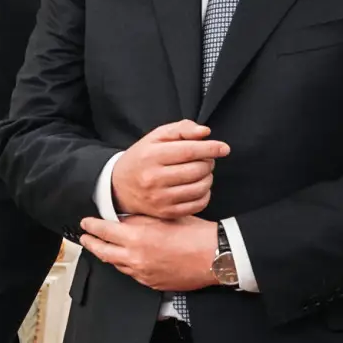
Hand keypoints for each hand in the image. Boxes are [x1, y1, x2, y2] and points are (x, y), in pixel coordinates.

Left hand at [80, 216, 218, 291]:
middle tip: (85, 238)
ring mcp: (142, 273)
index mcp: (137, 237)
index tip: (86, 223)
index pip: (103, 231)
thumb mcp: (163, 217)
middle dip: (91, 244)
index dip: (91, 226)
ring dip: (107, 256)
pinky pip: (131, 274)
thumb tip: (124, 219)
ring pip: (116, 265)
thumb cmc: (196, 234)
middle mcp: (136, 257)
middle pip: (102, 252)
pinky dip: (125, 266)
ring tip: (103, 249)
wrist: (215, 256)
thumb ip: (140, 219)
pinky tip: (126, 260)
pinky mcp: (151, 283)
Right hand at [112, 120, 229, 218]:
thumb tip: (205, 132)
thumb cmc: (142, 158)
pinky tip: (197, 186)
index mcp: (151, 156)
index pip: (189, 151)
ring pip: (200, 188)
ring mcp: (159, 198)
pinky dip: (204, 194)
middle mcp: (154, 178)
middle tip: (204, 159)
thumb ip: (181, 129)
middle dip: (208, 162)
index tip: (224, 148)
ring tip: (200, 172)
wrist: (119, 186)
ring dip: (208, 178)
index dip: (211, 148)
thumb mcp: (156, 136)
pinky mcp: (165, 212)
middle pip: (197, 170)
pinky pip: (197, 204)